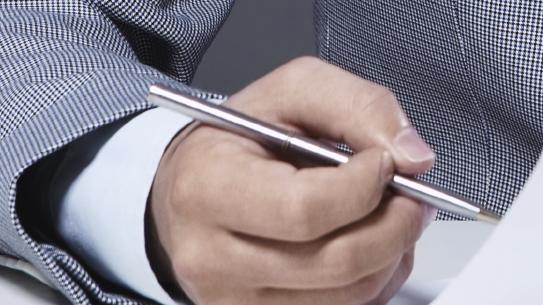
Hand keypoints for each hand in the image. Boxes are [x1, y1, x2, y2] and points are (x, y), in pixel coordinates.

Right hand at [149, 57, 435, 304]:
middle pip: (336, 262)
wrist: (193, 185)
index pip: (305, 209)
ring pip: (347, 295)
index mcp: (209, 187)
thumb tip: (412, 157)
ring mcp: (233, 297)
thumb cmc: (235, 140)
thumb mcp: (291, 91)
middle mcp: (211, 255)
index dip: (364, 188)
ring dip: (390, 254)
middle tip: (409, 195)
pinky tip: (363, 243)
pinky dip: (372, 278)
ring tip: (385, 215)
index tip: (383, 163)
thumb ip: (357, 107)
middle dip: (396, 226)